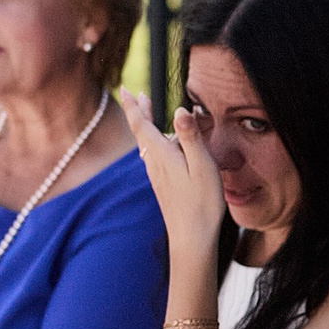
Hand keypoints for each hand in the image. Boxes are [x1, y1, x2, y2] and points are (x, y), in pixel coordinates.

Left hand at [118, 90, 226, 260]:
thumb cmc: (202, 203)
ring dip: (148, 127)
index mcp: (163, 155)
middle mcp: (155, 164)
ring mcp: (158, 177)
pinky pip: (155, 158)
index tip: (125, 89)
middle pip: (143, 133)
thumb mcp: (203, 166)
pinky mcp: (164, 187)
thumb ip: (191, 137)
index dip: (133, 106)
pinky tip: (161, 149)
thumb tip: (180, 109)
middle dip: (139, 113)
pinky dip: (155, 144)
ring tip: (148, 114)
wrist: (192, 239)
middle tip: (135, 96)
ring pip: (148, 146)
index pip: (142, 125)